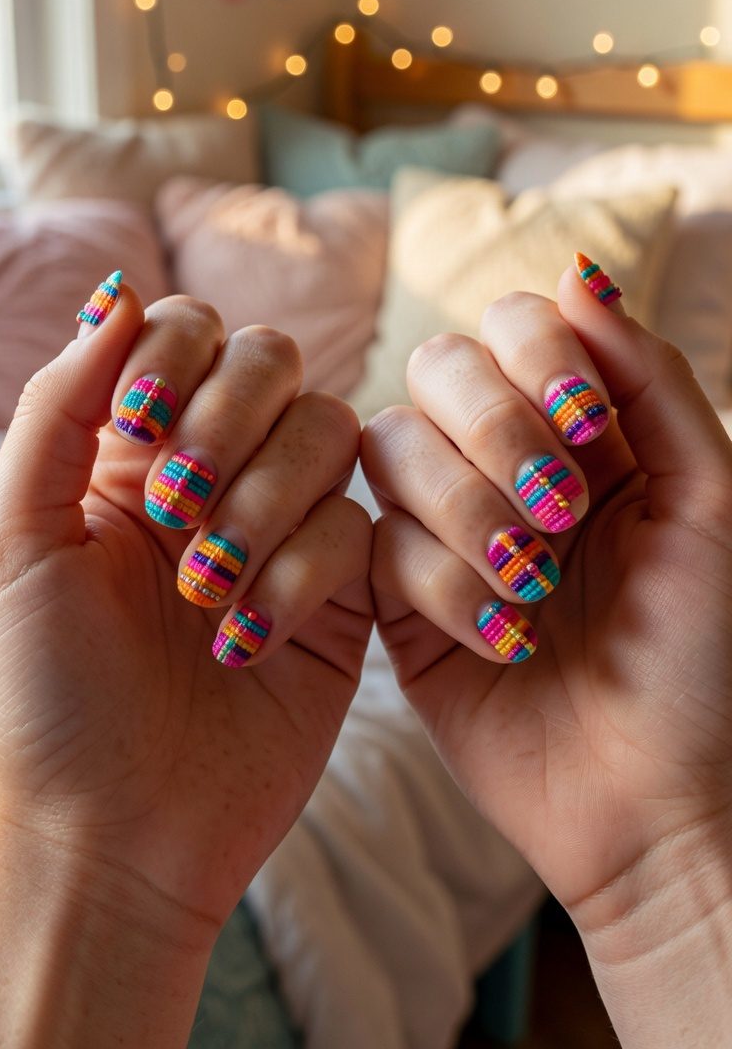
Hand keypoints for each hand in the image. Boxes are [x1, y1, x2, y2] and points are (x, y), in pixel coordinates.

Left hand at [0, 275, 371, 1046]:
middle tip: (176, 507)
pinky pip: (360, 528)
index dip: (176, 354)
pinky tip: (244, 642)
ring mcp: (285, 528)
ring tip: (205, 593)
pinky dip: (304, 575)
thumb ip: (60, 408)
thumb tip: (114, 290)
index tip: (143, 420)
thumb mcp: (14, 542)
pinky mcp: (343, 593)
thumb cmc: (46, 692)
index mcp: (130, 448)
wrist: (115, 834)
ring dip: (266, 503)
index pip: (185, 328)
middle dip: (231, 422)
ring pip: (328, 434)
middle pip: (273, 360)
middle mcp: (215, 471)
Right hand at [363, 262, 731, 1046]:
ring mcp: (441, 523)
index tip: (587, 429)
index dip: (539, 358)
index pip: (517, 325)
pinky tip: (506, 643)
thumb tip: (581, 273)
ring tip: (534, 591)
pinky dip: (442, 589)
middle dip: (495, 434)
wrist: (654, 798)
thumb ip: (650, 380)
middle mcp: (501, 460)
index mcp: (582, 427)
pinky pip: (374, 545)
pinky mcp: (393, 596)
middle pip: (438, 367)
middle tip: (561, 514)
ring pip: (392, 447)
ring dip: (467, 515)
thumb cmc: (702, 652)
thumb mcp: (708, 500)